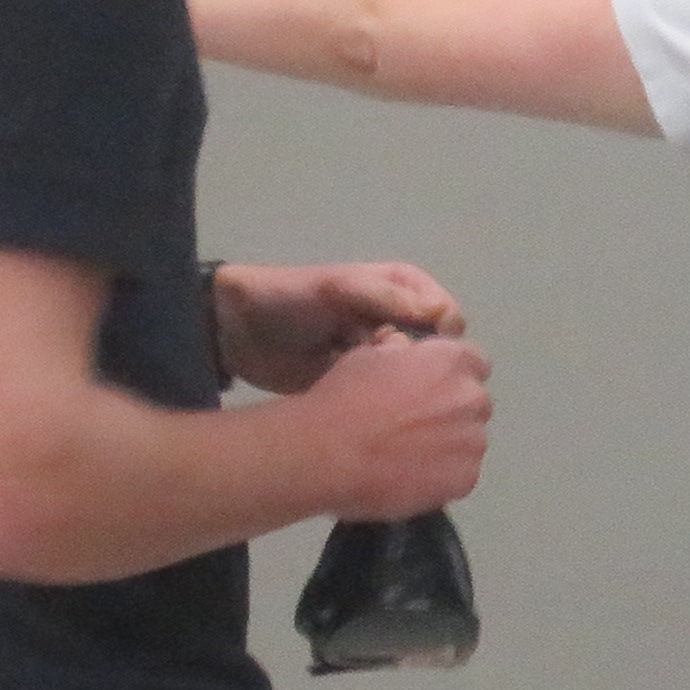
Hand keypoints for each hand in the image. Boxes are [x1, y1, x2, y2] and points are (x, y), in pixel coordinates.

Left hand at [212, 259, 462, 395]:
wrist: (240, 332)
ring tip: (355, 377)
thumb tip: (440, 316)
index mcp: (406, 290)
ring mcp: (383, 356)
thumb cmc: (290, 298)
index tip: (396, 341)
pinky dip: (379, 401)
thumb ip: (387, 297)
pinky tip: (354, 397)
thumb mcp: (338, 287)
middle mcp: (402, 323)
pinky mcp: (365, 386)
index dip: (433, 335)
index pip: (448, 317)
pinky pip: (389, 400)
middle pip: (438, 353)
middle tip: (372, 362)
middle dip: (413, 363)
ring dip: (394, 384)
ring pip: (415, 380)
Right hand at [293, 329, 491, 521]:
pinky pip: (460, 474)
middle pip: (473, 403)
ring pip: (469, 441)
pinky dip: (441, 476)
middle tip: (412, 425)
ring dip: (448, 444)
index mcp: (451, 361)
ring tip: (407, 456)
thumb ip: (400, 353)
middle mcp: (472, 398)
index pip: (474, 363)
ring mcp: (473, 442)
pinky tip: (409, 477)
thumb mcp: (367, 356)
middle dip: (451, 410)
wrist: (325, 455)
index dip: (448, 376)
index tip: (427, 388)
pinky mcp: (465, 479)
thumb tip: (407, 353)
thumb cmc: (341, 400)